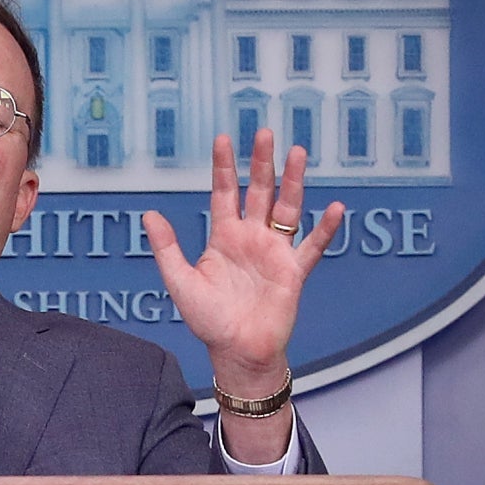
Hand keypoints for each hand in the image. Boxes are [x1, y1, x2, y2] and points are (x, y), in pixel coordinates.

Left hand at [141, 133, 342, 461]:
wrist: (237, 352)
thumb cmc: (209, 321)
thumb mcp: (180, 281)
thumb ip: (167, 247)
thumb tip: (149, 214)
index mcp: (224, 237)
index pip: (224, 193)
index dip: (224, 167)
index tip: (223, 138)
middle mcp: (251, 238)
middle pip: (259, 191)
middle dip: (262, 163)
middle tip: (265, 132)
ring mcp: (275, 252)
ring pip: (287, 208)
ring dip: (293, 182)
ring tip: (297, 153)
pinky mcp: (293, 272)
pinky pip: (313, 247)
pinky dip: (324, 229)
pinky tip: (334, 208)